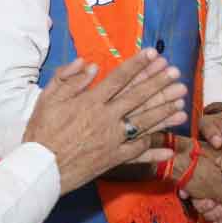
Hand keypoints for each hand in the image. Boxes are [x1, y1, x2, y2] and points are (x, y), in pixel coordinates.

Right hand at [24, 50, 187, 192]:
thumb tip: (89, 64)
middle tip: (176, 73)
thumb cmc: (41, 132)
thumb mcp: (47, 99)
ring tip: (182, 102)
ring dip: (164, 112)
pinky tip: (170, 148)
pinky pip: (137, 153)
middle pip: (137, 98)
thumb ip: (67, 79)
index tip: (153, 53)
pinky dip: (153, 151)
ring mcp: (112, 140)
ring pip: (144, 123)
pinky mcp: (113, 159)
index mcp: (90, 102)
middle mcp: (106, 119)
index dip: (137, 64)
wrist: (39, 168)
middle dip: (159, 84)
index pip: (119, 78)